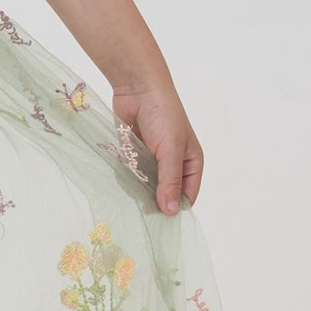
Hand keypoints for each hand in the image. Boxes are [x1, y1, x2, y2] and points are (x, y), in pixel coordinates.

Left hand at [111, 79, 202, 216]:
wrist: (138, 89)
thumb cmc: (163, 116)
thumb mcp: (171, 151)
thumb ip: (170, 181)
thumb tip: (172, 212)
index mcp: (191, 163)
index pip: (187, 196)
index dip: (175, 208)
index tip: (159, 222)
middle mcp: (173, 164)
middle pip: (164, 193)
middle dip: (153, 200)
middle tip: (139, 210)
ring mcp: (152, 159)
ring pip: (145, 185)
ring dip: (137, 189)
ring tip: (129, 189)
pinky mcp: (134, 154)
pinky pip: (130, 174)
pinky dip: (125, 177)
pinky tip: (120, 178)